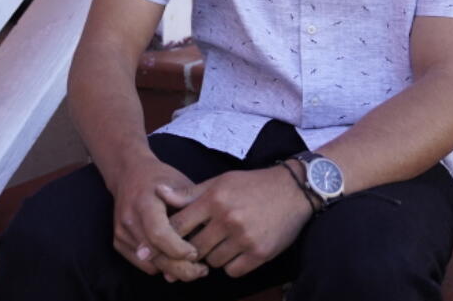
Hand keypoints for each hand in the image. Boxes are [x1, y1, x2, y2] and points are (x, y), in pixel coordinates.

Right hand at [107, 154, 207, 282]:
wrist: (129, 173)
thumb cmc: (162, 179)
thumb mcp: (181, 185)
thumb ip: (192, 210)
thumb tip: (209, 236)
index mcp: (144, 201)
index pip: (159, 234)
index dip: (179, 248)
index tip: (197, 253)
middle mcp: (128, 218)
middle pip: (154, 255)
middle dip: (181, 268)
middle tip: (202, 270)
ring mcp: (121, 232)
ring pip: (150, 263)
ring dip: (173, 270)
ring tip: (194, 266)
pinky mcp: (118, 242)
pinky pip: (143, 264)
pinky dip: (161, 266)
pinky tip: (176, 260)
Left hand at [161, 165, 314, 278]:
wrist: (294, 190)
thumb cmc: (252, 185)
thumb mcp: (220, 182)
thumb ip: (189, 193)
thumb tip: (158, 192)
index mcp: (214, 198)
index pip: (178, 226)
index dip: (169, 237)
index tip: (167, 242)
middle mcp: (228, 218)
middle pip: (194, 248)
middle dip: (191, 250)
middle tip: (196, 246)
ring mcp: (245, 238)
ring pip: (213, 262)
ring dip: (213, 257)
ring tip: (221, 244)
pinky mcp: (260, 253)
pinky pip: (233, 271)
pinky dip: (231, 265)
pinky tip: (236, 251)